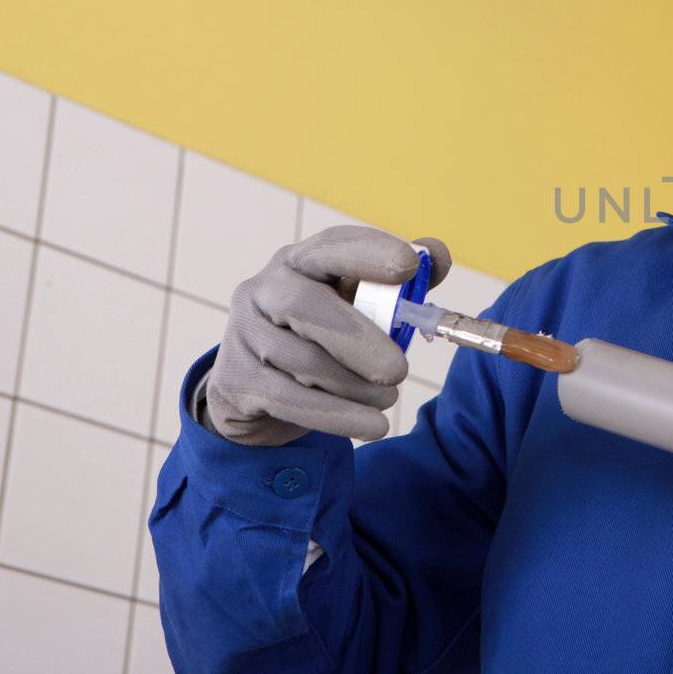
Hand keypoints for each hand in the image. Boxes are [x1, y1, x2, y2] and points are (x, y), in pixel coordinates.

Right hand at [204, 226, 450, 446]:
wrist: (260, 393)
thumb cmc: (323, 338)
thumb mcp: (359, 308)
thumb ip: (399, 285)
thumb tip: (437, 256)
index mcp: (300, 262)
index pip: (330, 247)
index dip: (369, 252)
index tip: (409, 264)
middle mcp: (264, 290)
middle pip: (303, 305)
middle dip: (357, 338)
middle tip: (398, 370)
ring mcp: (243, 334)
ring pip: (300, 360)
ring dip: (354, 387)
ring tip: (389, 399)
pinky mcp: (236, 380)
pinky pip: (287, 400)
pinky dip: (336, 416)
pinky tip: (372, 426)